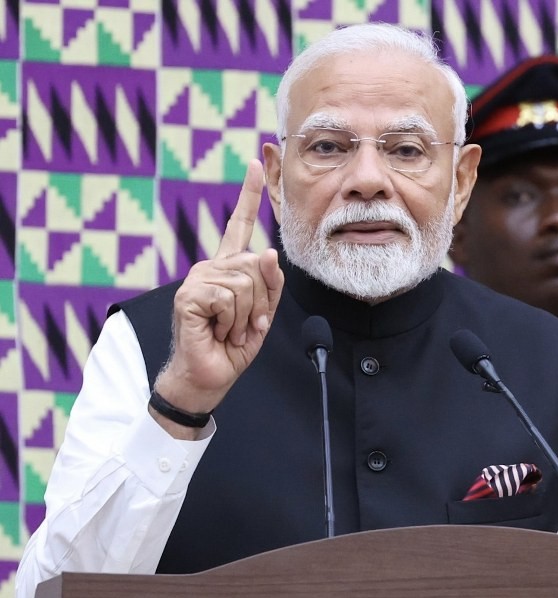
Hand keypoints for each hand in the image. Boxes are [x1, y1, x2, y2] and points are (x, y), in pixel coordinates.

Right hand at [154, 160, 283, 421]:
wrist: (210, 375)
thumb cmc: (234, 345)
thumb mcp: (264, 313)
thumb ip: (271, 284)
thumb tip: (266, 251)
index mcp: (228, 267)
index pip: (238, 224)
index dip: (248, 195)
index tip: (256, 163)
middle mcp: (211, 267)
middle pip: (256, 266)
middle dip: (261, 302)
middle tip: (243, 325)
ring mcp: (197, 279)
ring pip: (246, 282)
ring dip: (247, 315)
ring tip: (230, 329)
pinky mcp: (189, 295)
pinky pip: (229, 297)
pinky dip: (232, 321)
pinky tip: (217, 331)